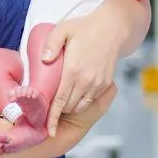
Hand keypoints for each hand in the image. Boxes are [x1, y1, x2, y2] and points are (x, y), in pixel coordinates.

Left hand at [39, 7, 128, 136]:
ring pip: (80, 106)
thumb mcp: (63, 29)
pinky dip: (81, 101)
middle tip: (48, 108)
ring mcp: (97, 83)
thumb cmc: (85, 27)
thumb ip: (50, 45)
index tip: (48, 130)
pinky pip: (90, 100)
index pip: (60, 101)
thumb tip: (44, 60)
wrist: (113, 28)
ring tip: (61, 102)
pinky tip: (74, 92)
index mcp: (73, 70)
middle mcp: (86, 80)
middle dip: (58, 111)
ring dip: (70, 107)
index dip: (52, 117)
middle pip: (69, 107)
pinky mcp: (105, 83)